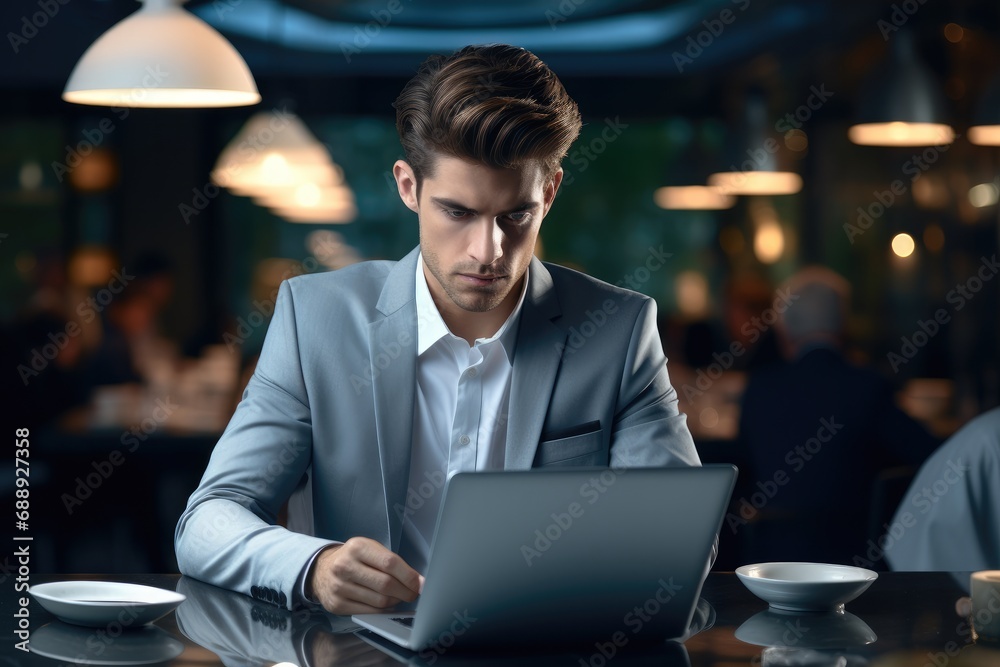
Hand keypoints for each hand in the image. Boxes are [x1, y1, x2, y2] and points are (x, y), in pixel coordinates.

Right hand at [306, 537, 423, 614]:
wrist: (321, 570)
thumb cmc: (353, 558)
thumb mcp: (369, 549)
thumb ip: (391, 561)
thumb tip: (418, 581)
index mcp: (357, 547)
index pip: (390, 563)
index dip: (410, 576)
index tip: (421, 584)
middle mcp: (345, 566)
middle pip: (386, 584)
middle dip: (406, 591)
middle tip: (414, 593)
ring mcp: (339, 587)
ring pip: (379, 601)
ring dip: (396, 601)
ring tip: (399, 597)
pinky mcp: (337, 605)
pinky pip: (369, 612)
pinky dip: (383, 610)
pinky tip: (386, 604)